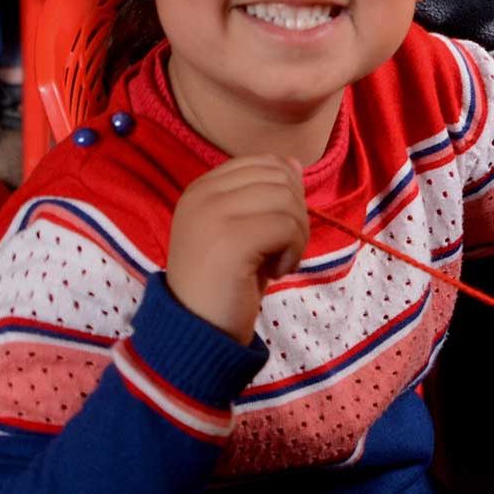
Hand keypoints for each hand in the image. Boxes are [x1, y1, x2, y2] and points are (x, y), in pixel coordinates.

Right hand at [166, 156, 308, 343]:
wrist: (196, 331)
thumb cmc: (224, 284)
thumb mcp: (244, 231)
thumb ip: (265, 195)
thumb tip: (294, 162)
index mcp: (201, 188)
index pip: (262, 162)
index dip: (285, 193)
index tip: (274, 231)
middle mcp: (202, 193)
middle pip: (279, 177)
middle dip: (295, 213)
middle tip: (281, 249)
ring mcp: (213, 213)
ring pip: (287, 199)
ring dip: (297, 234)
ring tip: (277, 262)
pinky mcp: (231, 238)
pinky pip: (287, 226)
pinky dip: (293, 250)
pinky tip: (276, 272)